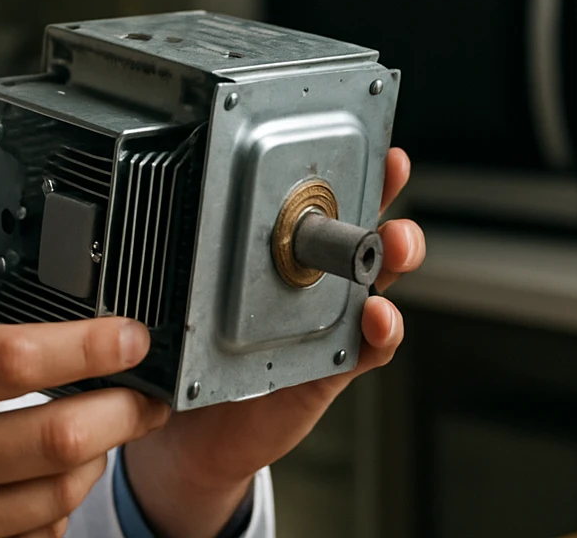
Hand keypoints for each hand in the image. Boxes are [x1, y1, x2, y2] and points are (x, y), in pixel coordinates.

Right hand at [0, 219, 170, 537]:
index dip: (89, 345)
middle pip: (57, 435)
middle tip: (150, 392)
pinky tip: (57, 481)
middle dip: (125, 410)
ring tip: (106, 429)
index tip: (130, 334)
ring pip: (59, 494)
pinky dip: (62, 510)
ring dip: (99, 458)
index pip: (14, 359)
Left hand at [122, 148, 424, 537]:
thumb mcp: (193, 296)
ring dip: (394, 259)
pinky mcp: (332, 368)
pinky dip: (381, 332)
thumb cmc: (192, 352)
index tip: (374, 147)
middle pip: (365, 235)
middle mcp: (315, 283)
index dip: (355, 173)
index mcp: (284, 254)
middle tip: (393, 184)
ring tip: (394, 244)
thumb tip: (182, 197)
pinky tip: (377, 318)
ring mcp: (329, 324)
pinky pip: (368, 348)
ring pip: (378, 283)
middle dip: (384, 197)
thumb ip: (199, 257)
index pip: (327, 205)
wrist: (191, 430)